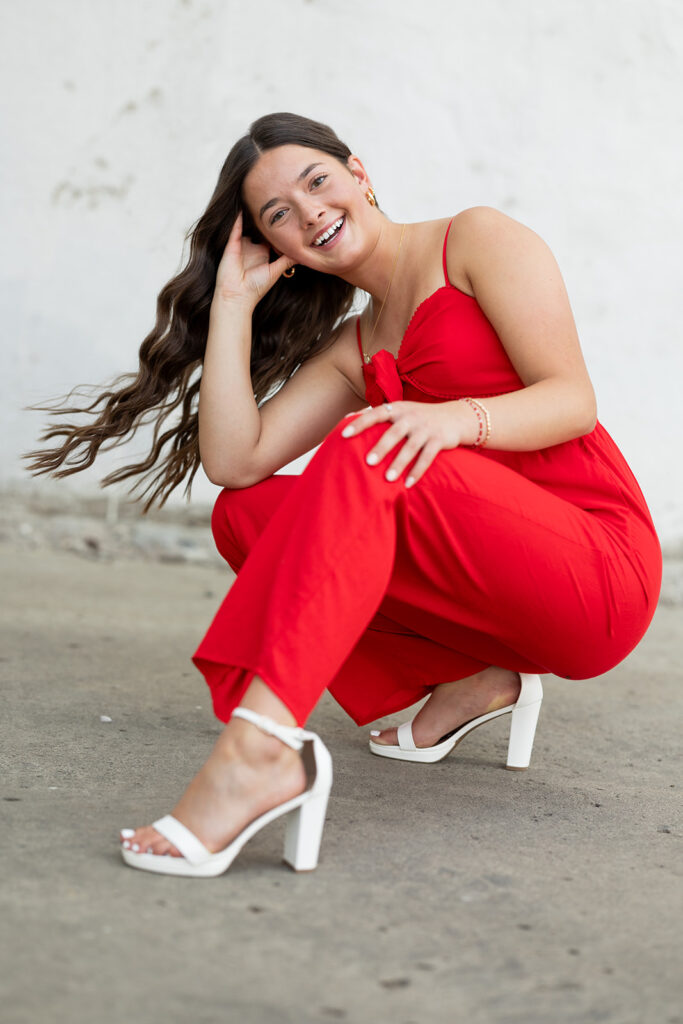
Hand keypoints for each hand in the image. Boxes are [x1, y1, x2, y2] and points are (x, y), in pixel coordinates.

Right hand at [213, 211, 294, 308]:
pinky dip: (238, 219)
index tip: (289, 218)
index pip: (271, 238)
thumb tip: (302, 253)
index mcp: (263, 255)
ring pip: (247, 227)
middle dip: (265, 220)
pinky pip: (235, 229)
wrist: (237, 296)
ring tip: (259, 200)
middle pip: (259, 230)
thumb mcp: (275, 271)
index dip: (278, 230)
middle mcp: (252, 248)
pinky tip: (243, 207)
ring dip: (252, 216)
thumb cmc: (256, 288)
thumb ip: (287, 261)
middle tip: (276, 203)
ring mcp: (241, 246)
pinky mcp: (232, 245)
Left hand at [341, 400, 469, 486]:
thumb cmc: (418, 416)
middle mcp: (411, 417)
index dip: (360, 423)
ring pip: (411, 447)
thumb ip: (375, 414)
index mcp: (397, 409)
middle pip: (394, 433)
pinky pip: (427, 457)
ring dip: (399, 463)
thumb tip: (346, 418)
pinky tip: (408, 484)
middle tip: (368, 462)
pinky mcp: (439, 440)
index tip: (344, 435)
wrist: (456, 416)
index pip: (375, 414)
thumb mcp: (399, 410)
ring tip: (388, 479)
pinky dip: (418, 471)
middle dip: (381, 447)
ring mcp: (426, 428)